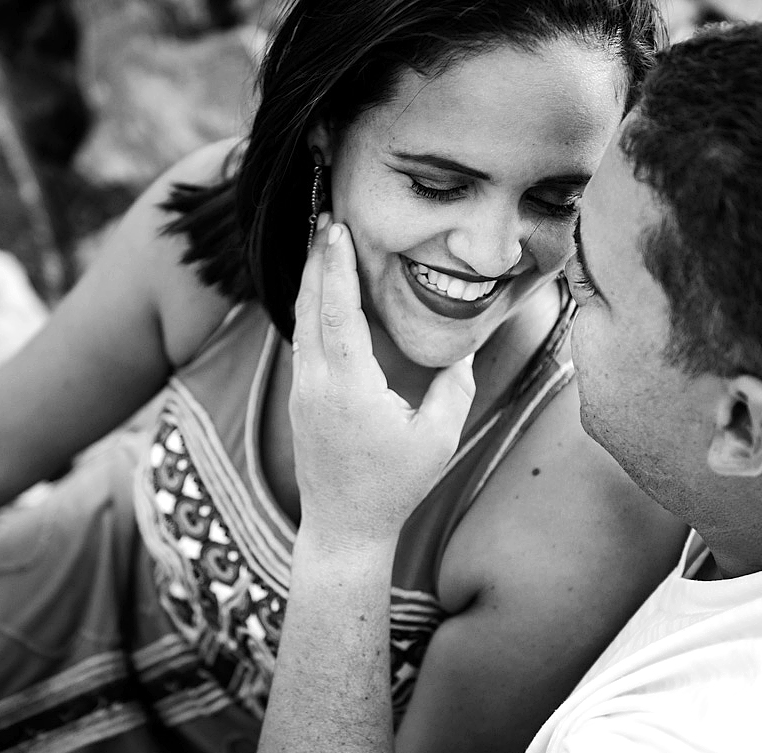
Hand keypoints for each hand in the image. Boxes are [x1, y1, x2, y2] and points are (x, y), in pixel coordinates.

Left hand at [290, 215, 475, 549]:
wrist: (343, 527)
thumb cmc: (394, 487)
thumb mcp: (438, 438)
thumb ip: (454, 386)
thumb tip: (462, 346)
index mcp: (348, 388)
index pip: (337, 312)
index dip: (336, 266)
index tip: (336, 228)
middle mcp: (316, 383)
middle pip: (310, 305)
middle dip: (318, 258)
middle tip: (326, 215)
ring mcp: (302, 390)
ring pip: (300, 321)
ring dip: (311, 279)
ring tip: (323, 242)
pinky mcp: (300, 398)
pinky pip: (301, 340)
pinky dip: (310, 307)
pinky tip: (321, 291)